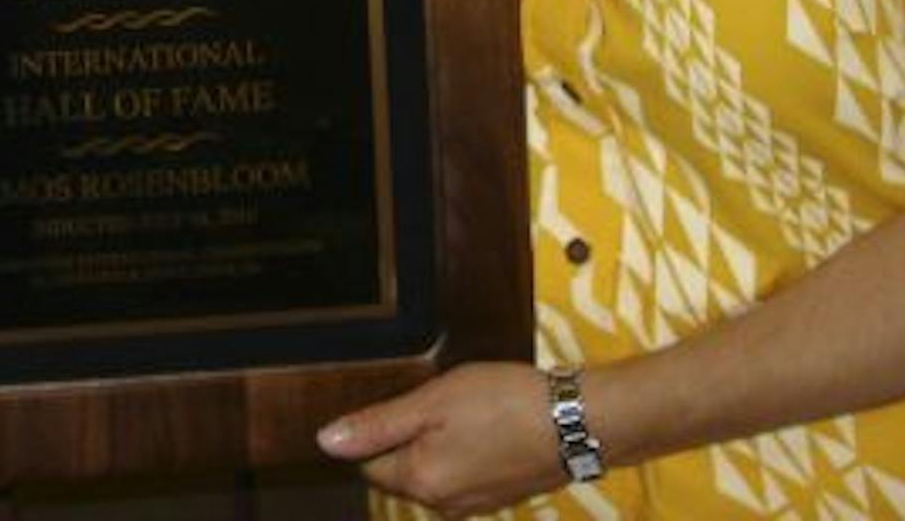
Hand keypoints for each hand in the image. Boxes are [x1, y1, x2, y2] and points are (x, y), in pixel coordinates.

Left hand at [316, 363, 565, 518]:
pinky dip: (467, 450)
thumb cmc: (503, 403)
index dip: (377, 430)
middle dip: (410, 436)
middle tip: (439, 400)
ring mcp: (476, 504)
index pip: (370, 465)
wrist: (579, 421)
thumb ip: (377, 424)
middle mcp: (444, 505)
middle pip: (402, 470)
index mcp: (420, 482)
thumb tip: (326, 442)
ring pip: (435, 471)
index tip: (404, 402)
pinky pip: (465, 473)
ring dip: (440, 442)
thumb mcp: (432, 401)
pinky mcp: (501, 495)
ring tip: (467, 410)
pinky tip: (488, 425)